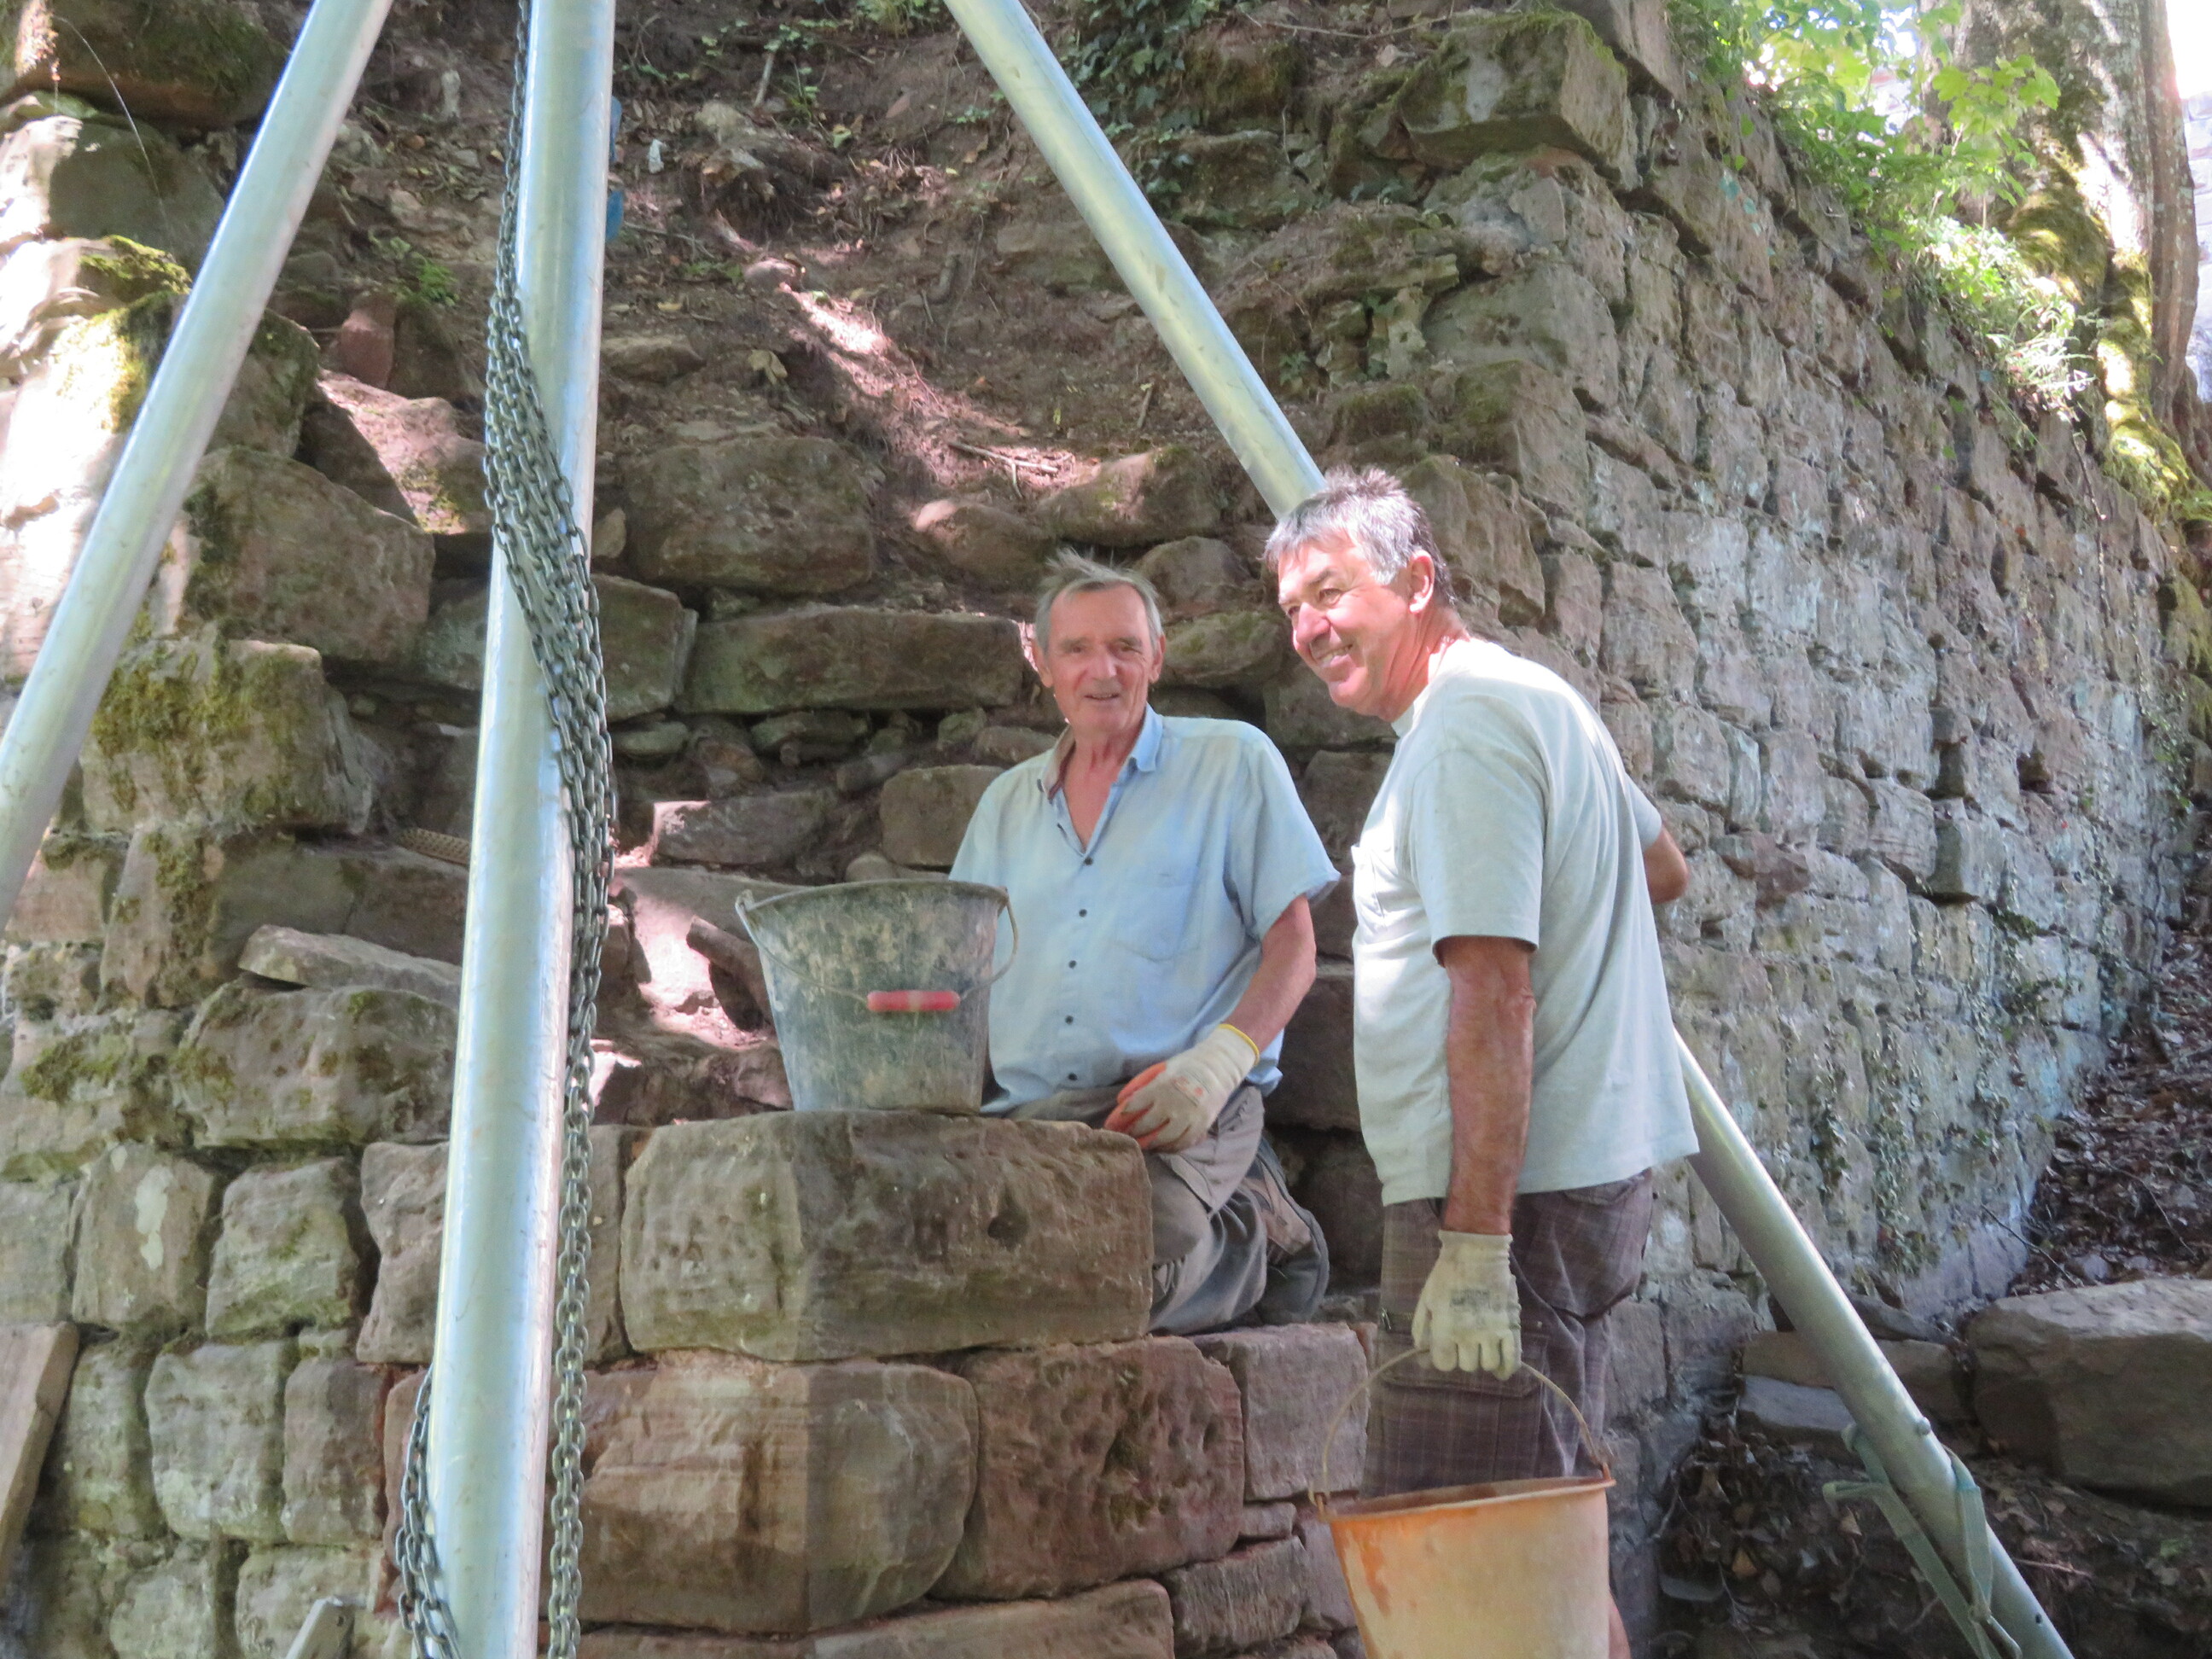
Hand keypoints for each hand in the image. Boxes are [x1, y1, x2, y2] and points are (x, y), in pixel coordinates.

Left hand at [1105, 1025, 1256, 1152]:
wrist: (1219, 1068)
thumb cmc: (1186, 1066)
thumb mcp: (1160, 1068)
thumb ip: (1139, 1084)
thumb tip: (1121, 1102)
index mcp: (1161, 1087)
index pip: (1133, 1107)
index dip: (1118, 1118)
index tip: (1110, 1125)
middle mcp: (1173, 1104)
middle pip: (1145, 1126)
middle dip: (1130, 1133)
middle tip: (1122, 1137)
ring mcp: (1188, 1118)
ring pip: (1162, 1139)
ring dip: (1148, 1144)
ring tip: (1140, 1144)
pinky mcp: (1201, 1127)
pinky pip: (1181, 1144)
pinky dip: (1168, 1147)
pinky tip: (1161, 1146)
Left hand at [1412, 1230, 1519, 1378]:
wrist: (1475, 1252)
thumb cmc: (1446, 1274)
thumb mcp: (1426, 1298)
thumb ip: (1421, 1327)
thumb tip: (1420, 1351)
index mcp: (1446, 1328)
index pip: (1444, 1364)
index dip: (1443, 1358)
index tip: (1444, 1349)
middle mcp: (1469, 1335)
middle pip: (1467, 1365)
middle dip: (1463, 1357)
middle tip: (1464, 1343)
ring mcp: (1492, 1332)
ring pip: (1488, 1364)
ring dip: (1483, 1360)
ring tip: (1481, 1347)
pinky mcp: (1510, 1326)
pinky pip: (1512, 1358)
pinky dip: (1507, 1368)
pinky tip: (1501, 1371)